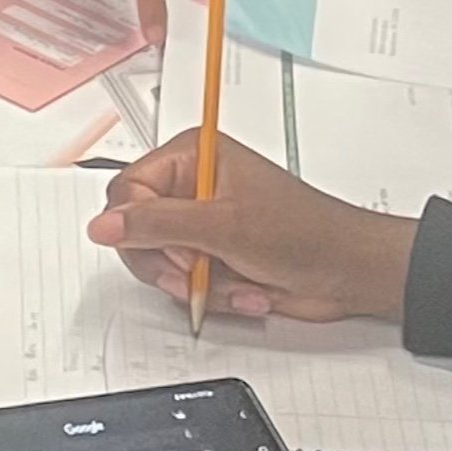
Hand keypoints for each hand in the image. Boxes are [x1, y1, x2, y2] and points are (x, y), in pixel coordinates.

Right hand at [90, 136, 406, 327]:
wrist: (347, 272)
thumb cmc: (305, 233)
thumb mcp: (224, 226)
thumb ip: (158, 224)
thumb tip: (104, 225)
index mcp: (191, 156)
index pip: (127, 191)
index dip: (140, 228)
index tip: (171, 250)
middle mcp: (191, 187)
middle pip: (135, 232)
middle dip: (172, 263)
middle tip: (199, 268)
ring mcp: (202, 224)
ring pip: (160, 265)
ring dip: (200, 283)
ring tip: (236, 278)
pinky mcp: (212, 257)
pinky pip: (185, 284)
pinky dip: (215, 294)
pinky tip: (247, 287)